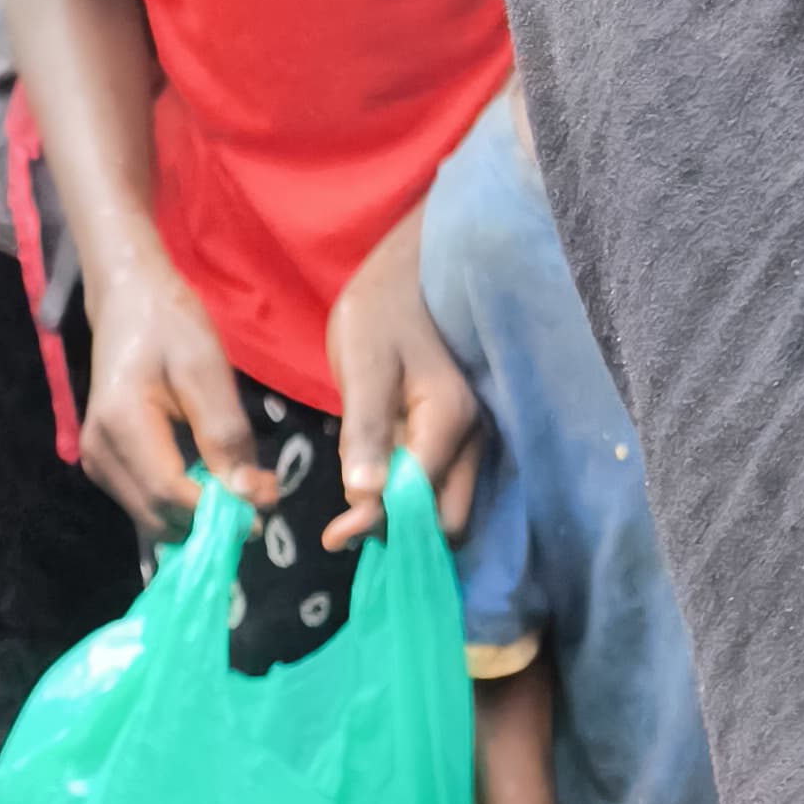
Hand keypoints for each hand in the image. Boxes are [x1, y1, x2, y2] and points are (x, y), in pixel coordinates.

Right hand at [80, 245, 270, 538]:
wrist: (128, 302)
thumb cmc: (169, 325)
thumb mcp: (206, 370)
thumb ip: (225, 434)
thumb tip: (247, 496)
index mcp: (121, 424)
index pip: (169, 493)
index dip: (217, 511)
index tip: (263, 509)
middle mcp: (100, 453)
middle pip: (159, 516)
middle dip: (212, 519)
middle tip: (261, 497)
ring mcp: (97, 463)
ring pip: (154, 518)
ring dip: (200, 516)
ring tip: (242, 488)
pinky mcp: (105, 466)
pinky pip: (148, 504)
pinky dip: (184, 505)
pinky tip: (214, 481)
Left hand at [326, 204, 482, 550]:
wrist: (411, 268)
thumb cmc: (383, 307)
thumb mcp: (363, 363)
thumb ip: (364, 429)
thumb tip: (364, 495)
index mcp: (448, 421)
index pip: (420, 500)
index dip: (378, 523)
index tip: (333, 535)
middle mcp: (470, 438)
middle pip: (449, 519)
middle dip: (401, 535)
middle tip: (343, 530)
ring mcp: (466, 438)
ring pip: (445, 506)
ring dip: (404, 522)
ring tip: (351, 517)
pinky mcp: (451, 435)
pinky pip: (436, 483)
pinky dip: (407, 500)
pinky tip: (370, 490)